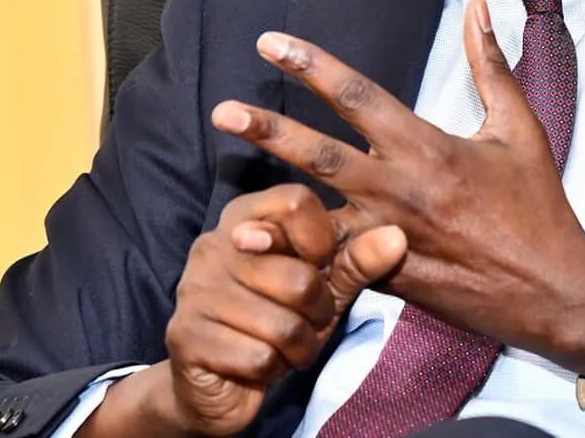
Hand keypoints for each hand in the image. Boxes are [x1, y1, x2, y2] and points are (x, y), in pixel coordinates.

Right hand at [83, 184, 405, 437]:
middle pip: (300, 277)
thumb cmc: (275, 321)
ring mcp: (195, 290)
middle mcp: (212, 245)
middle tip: (302, 320)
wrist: (217, 383)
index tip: (319, 264)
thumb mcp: (321, 288)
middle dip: (316, 313)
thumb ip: (356, 261)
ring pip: (283, 324)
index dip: (323, 241)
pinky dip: (271, 369)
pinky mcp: (186, 336)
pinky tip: (258, 363)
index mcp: (243, 217)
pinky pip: (260, 357)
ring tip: (282, 344)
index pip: (296, 201)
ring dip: (297, 348)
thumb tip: (398, 236)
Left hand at [211, 0, 584, 368]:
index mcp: (427, 148)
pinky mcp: (386, 279)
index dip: (312, 66)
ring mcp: (387, 239)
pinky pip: (333, 266)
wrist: (549, 289)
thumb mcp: (518, 128)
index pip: (358, 97)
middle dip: (269, 131)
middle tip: (222, 112)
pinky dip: (301, 260)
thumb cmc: (536, 204)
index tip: (271, 44)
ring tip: (227, 207)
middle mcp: (398, 191)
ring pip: (316, 219)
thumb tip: (479, 7)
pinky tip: (267, 257)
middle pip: (320, 155)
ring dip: (270, 209)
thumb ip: (491, 66)